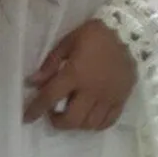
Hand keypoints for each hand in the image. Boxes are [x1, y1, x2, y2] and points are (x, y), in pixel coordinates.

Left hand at [22, 20, 136, 129]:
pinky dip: (96, 125)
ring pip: (90, 125)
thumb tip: (32, 82)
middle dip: (58, 122)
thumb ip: (50, 64)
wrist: (130, 32)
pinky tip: (90, 117)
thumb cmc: (95, 35)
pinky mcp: (122, 99)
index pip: (50, 97)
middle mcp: (92, 90)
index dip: (35, 110)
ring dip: (76, 124)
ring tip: (72, 114)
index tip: (26, 118)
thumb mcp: (68, 42)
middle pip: (72, 120)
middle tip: (54, 113)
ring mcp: (109, 97)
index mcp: (75, 74)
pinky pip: (108, 122)